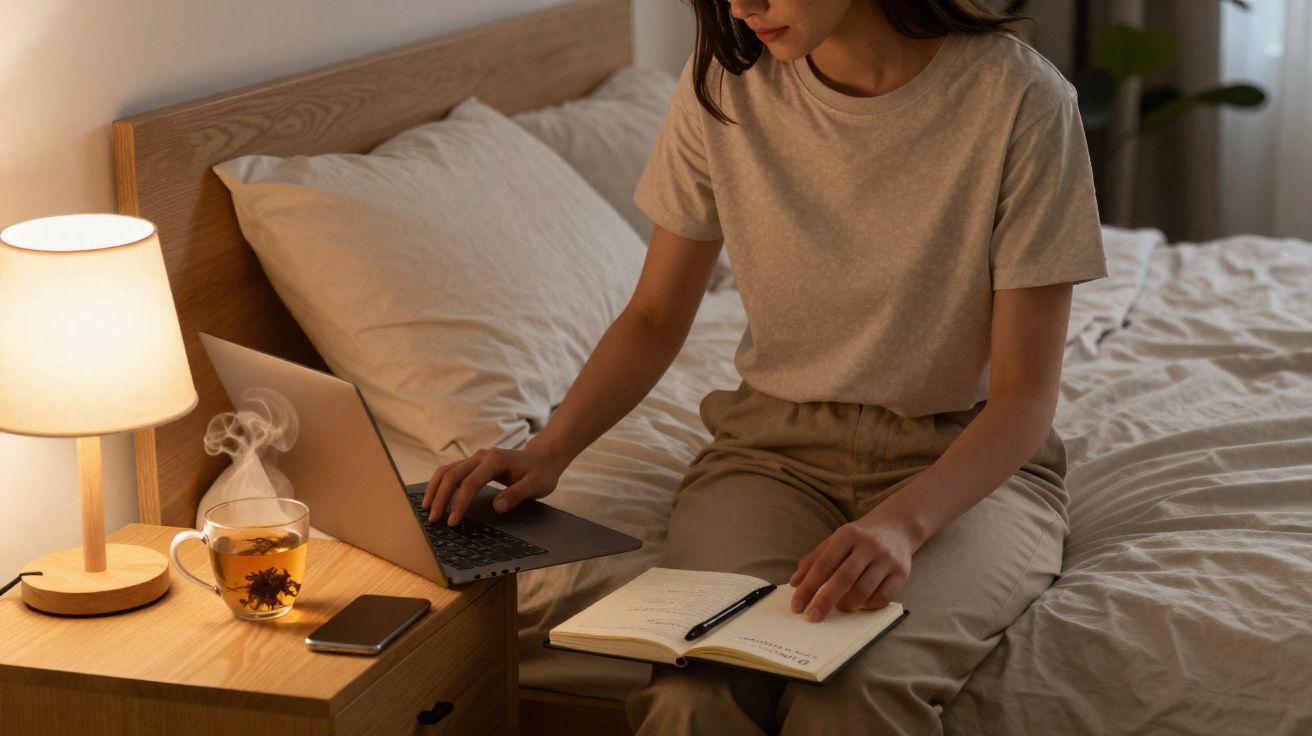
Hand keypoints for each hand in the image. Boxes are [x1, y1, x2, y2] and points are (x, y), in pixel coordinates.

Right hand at [421, 443, 568, 526]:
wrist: (544, 457)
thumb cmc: (541, 472)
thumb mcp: (535, 486)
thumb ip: (516, 495)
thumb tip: (497, 507)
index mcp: (495, 460)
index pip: (470, 483)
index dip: (459, 503)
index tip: (453, 522)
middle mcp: (482, 456)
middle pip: (452, 475)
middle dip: (440, 498)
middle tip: (433, 519)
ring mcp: (476, 458)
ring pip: (447, 470)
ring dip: (435, 489)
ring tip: (426, 509)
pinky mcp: (474, 464)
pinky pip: (451, 471)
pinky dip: (440, 484)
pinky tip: (435, 497)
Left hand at [788, 505, 920, 622]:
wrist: (896, 527)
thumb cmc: (858, 539)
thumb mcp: (835, 541)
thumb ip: (814, 560)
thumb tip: (795, 583)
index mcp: (848, 535)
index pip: (824, 564)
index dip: (809, 587)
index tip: (797, 606)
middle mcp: (869, 545)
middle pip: (843, 578)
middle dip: (825, 600)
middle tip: (812, 617)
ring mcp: (887, 559)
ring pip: (864, 590)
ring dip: (847, 604)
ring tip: (840, 607)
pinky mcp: (902, 573)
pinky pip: (883, 597)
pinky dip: (868, 606)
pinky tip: (861, 604)